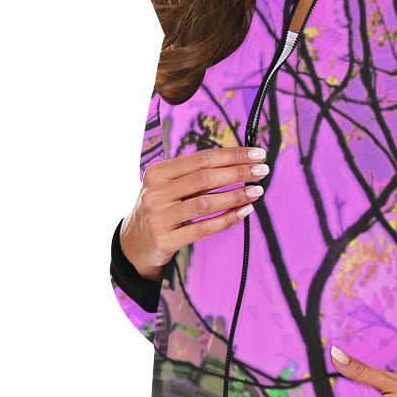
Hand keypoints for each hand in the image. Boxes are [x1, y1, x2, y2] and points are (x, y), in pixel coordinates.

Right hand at [120, 145, 271, 279]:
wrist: (134, 242)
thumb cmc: (161, 208)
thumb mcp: (168, 186)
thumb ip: (194, 175)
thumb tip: (237, 162)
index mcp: (157, 172)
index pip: (201, 158)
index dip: (231, 155)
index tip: (256, 154)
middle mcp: (155, 192)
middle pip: (204, 178)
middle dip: (238, 172)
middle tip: (262, 170)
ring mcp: (158, 217)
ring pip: (205, 203)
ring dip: (236, 195)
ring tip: (257, 191)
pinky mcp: (165, 239)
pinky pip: (203, 228)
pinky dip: (226, 219)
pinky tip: (244, 212)